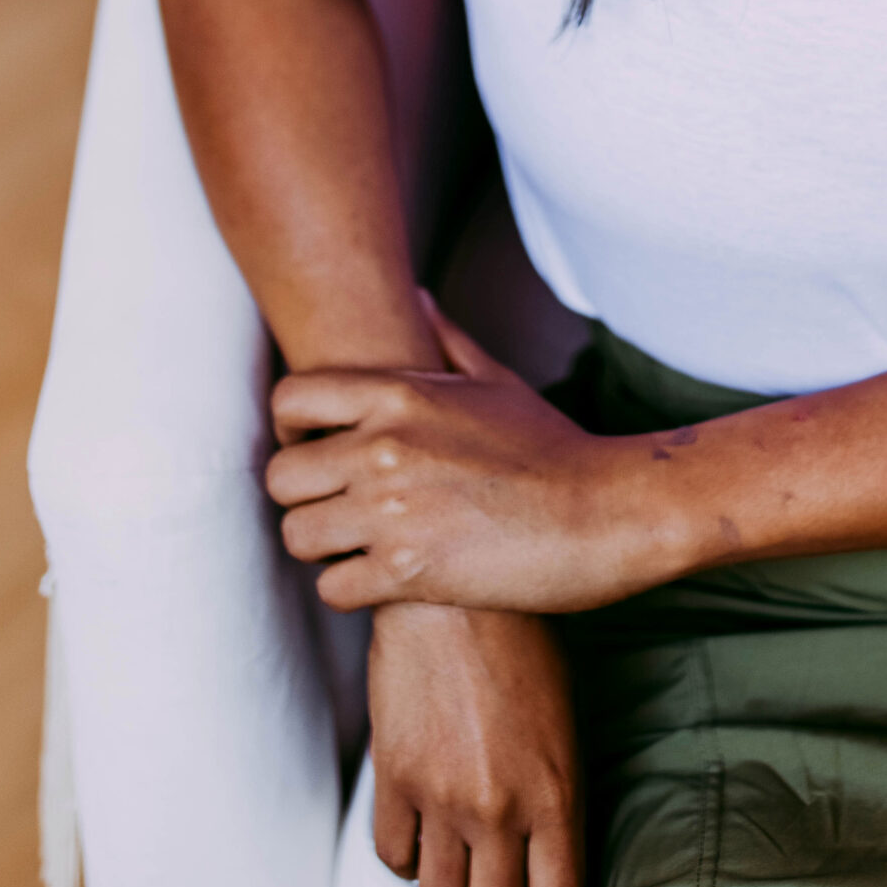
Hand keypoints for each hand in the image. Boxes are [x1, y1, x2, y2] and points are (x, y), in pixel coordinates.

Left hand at [267, 301, 684, 612]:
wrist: (605, 513)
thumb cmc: (553, 448)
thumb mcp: (498, 382)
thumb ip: (446, 340)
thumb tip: (416, 296)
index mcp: (401, 394)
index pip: (290, 399)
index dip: (291, 430)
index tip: (315, 448)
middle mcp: (385, 447)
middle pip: (280, 476)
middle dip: (304, 497)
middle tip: (339, 508)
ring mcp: (392, 511)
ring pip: (296, 536)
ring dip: (323, 548)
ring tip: (361, 546)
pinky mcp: (407, 572)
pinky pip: (331, 590)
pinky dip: (353, 590)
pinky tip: (387, 579)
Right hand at [368, 601, 580, 886]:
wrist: (460, 588)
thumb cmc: (525, 645)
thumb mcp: (564, 723)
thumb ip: (557, 798)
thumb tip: (547, 862)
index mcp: (556, 794)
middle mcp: (499, 807)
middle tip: (502, 879)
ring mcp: (441, 795)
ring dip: (453, 880)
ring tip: (464, 844)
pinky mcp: (392, 774)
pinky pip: (393, 856)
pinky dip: (409, 851)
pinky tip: (426, 820)